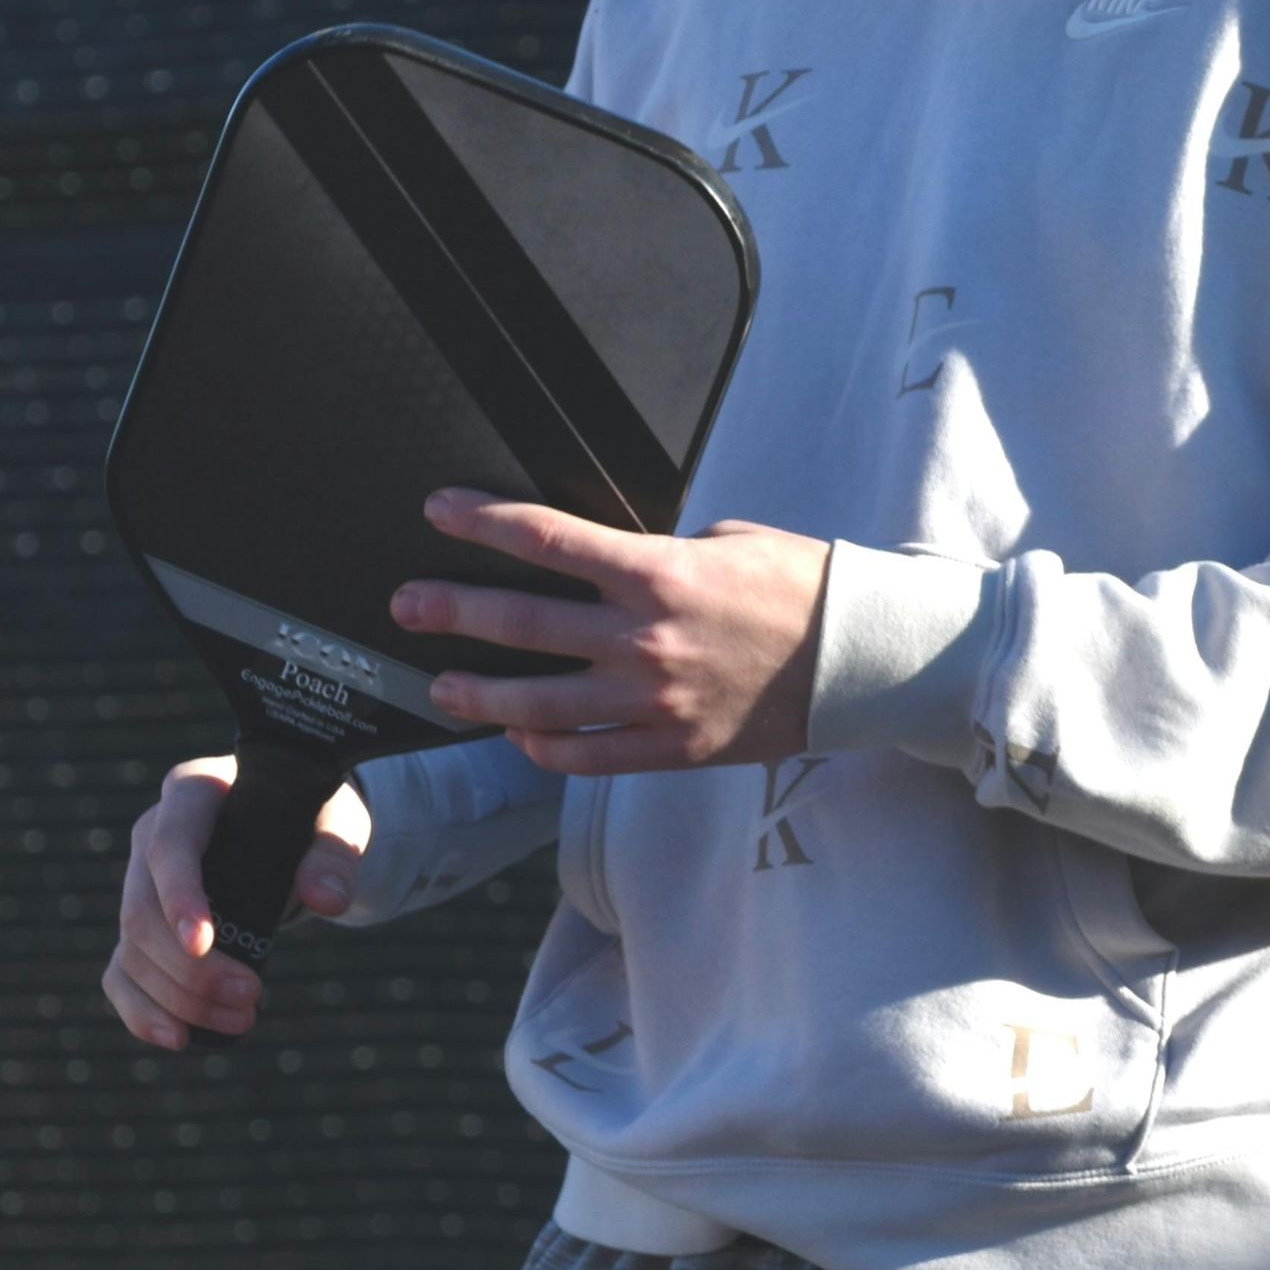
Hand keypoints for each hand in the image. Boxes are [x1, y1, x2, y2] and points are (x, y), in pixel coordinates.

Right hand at [100, 754, 372, 1049]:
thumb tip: (328, 899)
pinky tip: (177, 1038)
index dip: (180, 897)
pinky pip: (122, 973)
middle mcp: (152, 834)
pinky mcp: (141, 925)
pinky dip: (142, 1010)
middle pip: (144, 911)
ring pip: (132, 950)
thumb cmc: (310, 817)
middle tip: (252, 999)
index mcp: (194, 792)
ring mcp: (139, 882)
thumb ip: (334, 854)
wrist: (292, 829)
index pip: (170, 845)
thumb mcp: (335, 822)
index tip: (203, 945)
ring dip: (178, 998)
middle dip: (191, 968)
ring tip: (241, 1020)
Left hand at [390, 492, 829, 775]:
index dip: (482, 522)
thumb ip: (659, 554)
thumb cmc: (801, 585)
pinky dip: (544, 749)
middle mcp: (644, 638)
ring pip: (538, 705)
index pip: (547, 540)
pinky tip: (519, 737)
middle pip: (522, 623)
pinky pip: (587, 758)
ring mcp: (653, 701)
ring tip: (442, 686)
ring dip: (479, 694)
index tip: (440, 510)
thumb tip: (613, 565)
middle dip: (452, 609)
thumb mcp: (726, 539)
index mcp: (657, 572)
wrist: (863, 656)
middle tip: (407, 604)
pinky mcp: (673, 749)